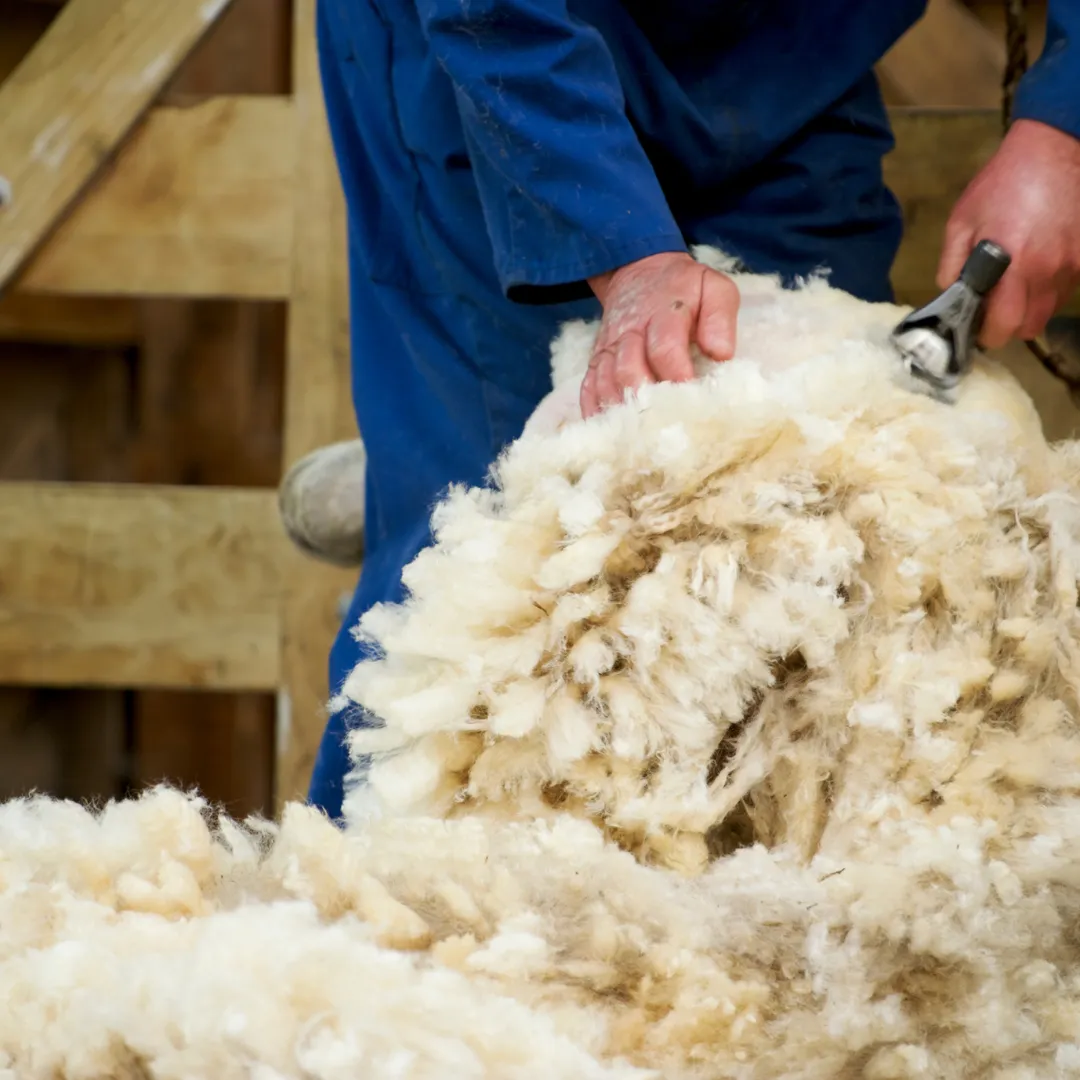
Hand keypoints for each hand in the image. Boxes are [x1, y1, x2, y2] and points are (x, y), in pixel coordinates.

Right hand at [580, 251, 738, 417]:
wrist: (639, 273)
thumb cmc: (685, 289)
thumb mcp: (713, 288)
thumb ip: (720, 317)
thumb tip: (721, 353)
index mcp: (663, 313)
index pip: (664, 347)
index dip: (677, 375)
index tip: (693, 399)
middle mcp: (629, 332)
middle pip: (628, 371)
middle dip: (647, 401)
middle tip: (666, 426)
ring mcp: (609, 348)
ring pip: (606, 384)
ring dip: (622, 411)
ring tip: (642, 437)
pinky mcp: (596, 361)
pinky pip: (587, 389)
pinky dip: (595, 412)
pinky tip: (610, 433)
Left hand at [937, 118, 1079, 348]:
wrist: (1054, 148)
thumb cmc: (1002, 184)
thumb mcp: (961, 221)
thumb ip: (952, 264)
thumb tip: (949, 295)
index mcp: (1014, 266)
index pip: (1004, 326)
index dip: (987, 334)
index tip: (976, 327)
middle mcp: (1048, 272)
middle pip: (1030, 327)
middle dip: (1009, 326)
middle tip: (994, 309)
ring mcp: (1073, 264)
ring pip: (1050, 310)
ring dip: (1030, 308)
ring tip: (1015, 285)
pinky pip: (1066, 288)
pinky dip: (1050, 288)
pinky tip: (1038, 267)